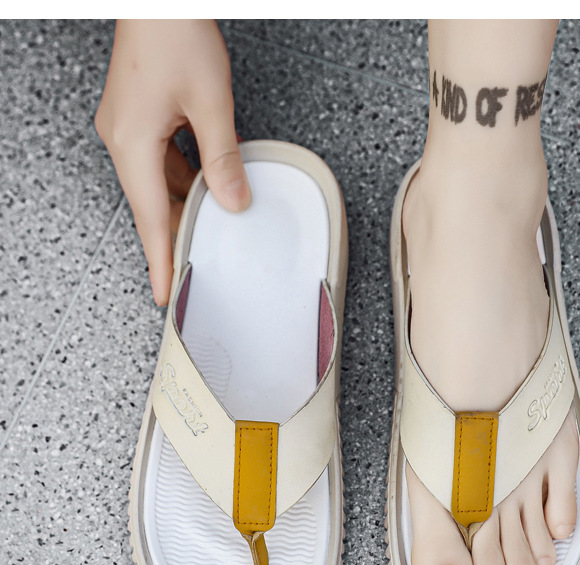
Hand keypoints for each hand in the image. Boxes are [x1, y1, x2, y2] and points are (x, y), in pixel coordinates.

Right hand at [95, 20, 250, 305]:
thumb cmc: (175, 33)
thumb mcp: (211, 104)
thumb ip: (223, 159)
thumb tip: (234, 201)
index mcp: (132, 143)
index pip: (150, 219)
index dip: (161, 259)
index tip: (165, 292)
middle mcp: (122, 139)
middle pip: (152, 204)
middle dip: (176, 234)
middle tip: (194, 266)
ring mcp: (127, 127)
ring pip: (158, 183)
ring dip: (183, 204)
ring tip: (208, 227)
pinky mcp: (138, 116)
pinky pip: (160, 161)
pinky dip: (182, 178)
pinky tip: (206, 184)